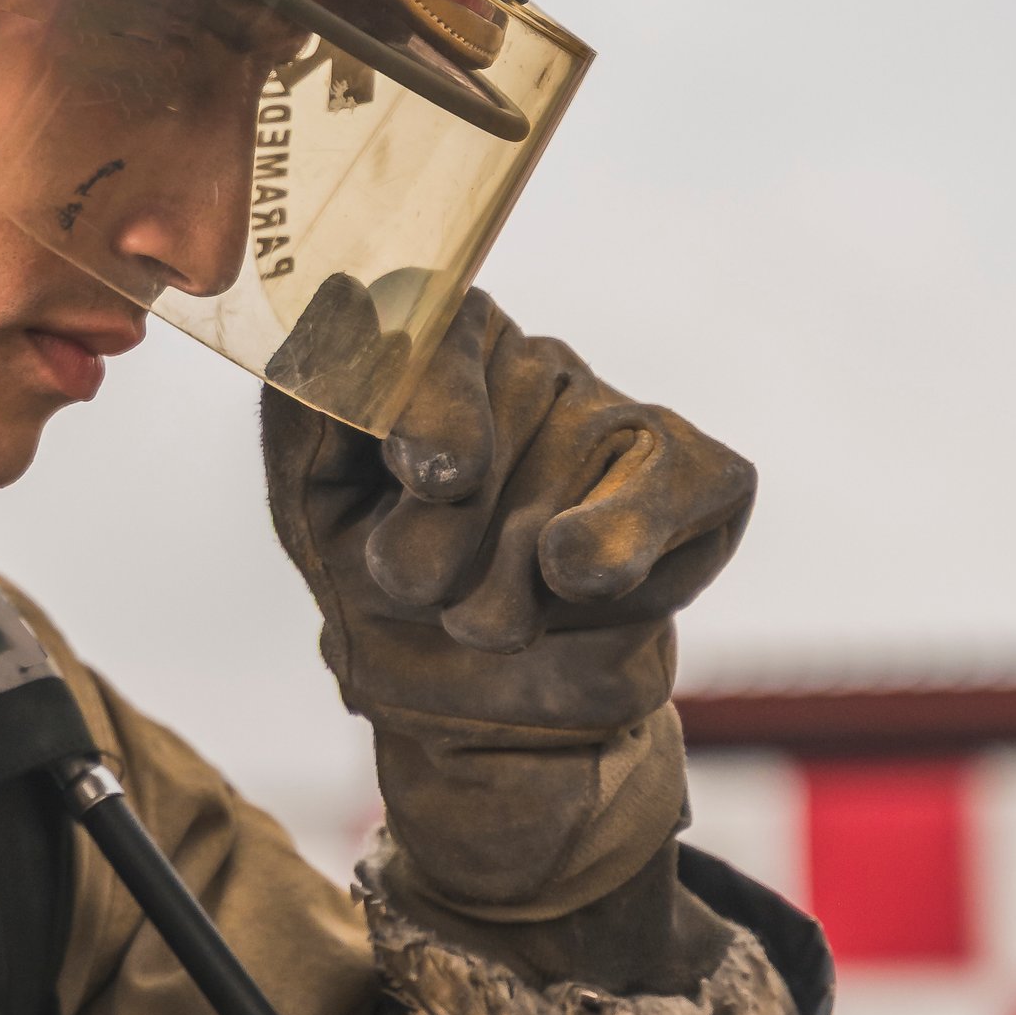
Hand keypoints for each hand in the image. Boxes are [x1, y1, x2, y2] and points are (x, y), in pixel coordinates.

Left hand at [262, 290, 755, 919]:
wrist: (486, 715)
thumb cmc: (391, 595)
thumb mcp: (318, 508)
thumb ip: (312, 408)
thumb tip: (344, 299)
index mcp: (438, 354)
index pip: (441, 326)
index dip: (437, 398)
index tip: (429, 474)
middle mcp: (532, 364)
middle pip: (501, 415)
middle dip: (448, 532)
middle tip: (419, 592)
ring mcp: (619, 413)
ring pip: (572, 466)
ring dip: (510, 579)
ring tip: (482, 622)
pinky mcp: (703, 472)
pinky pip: (659, 496)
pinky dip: (613, 550)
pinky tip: (572, 583)